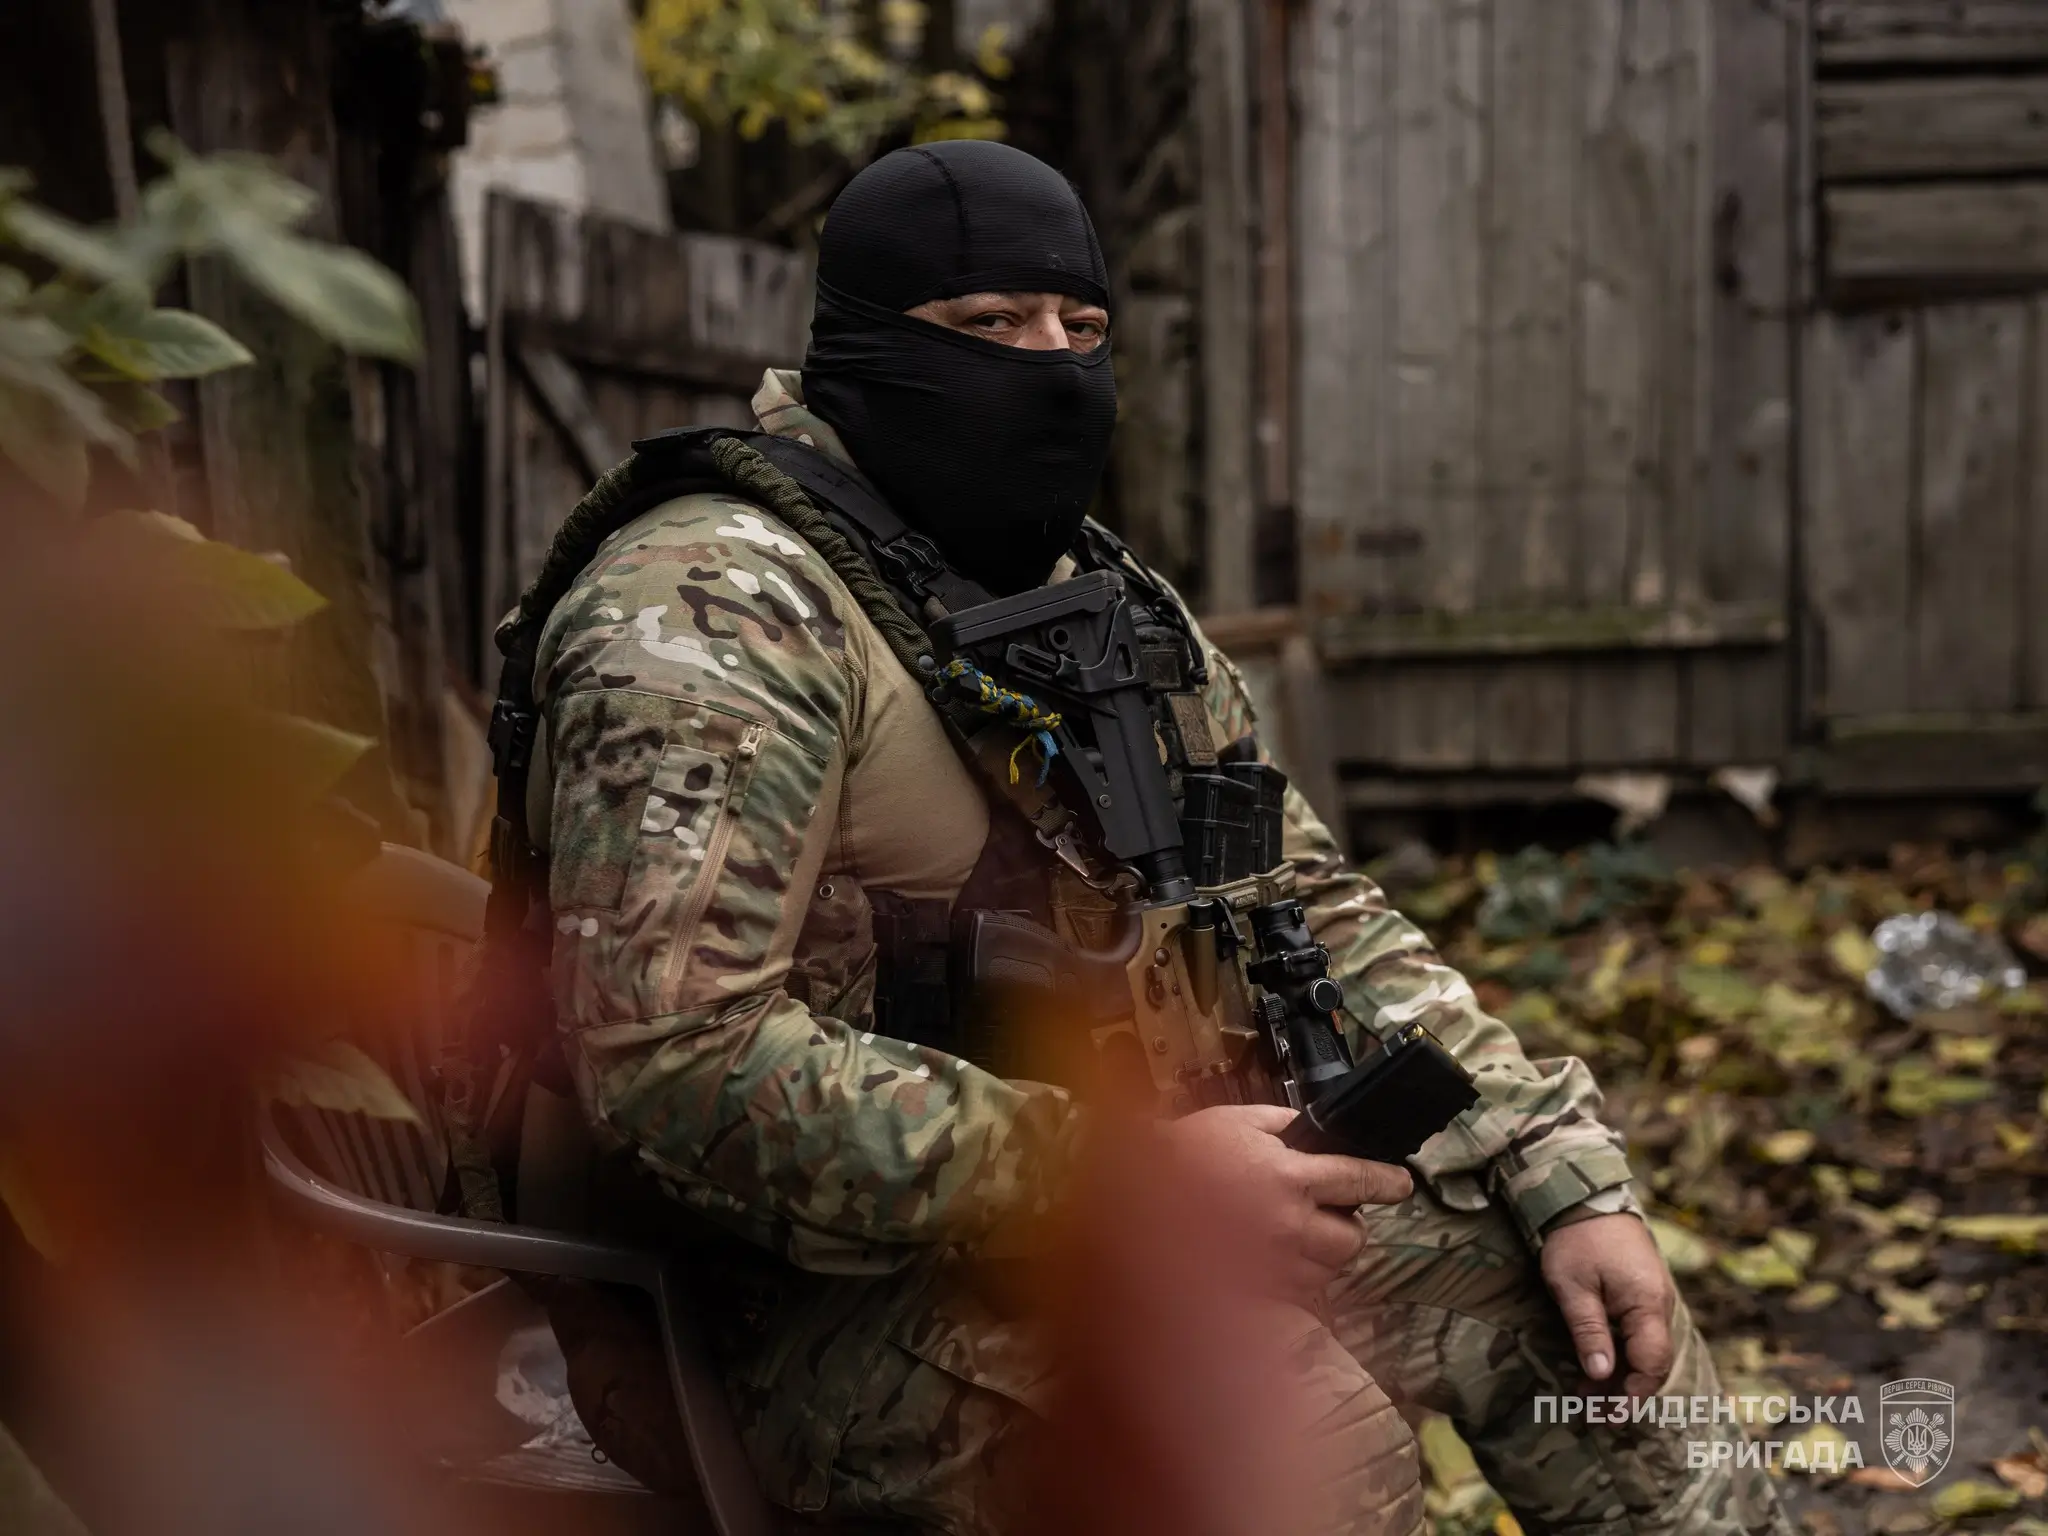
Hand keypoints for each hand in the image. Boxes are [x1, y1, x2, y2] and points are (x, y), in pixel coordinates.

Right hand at [1161, 1103, 1411, 1302]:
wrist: (1136, 1204)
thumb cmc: (1184, 1153)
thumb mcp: (1235, 1120)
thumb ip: (1282, 1124)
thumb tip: (1310, 1132)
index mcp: (1290, 1177)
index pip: (1358, 1180)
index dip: (1387, 1182)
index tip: (1402, 1184)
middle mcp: (1290, 1225)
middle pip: (1351, 1238)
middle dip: (1348, 1225)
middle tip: (1329, 1212)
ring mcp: (1274, 1264)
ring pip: (1328, 1268)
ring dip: (1322, 1252)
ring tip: (1296, 1234)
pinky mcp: (1256, 1290)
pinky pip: (1296, 1289)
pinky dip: (1295, 1274)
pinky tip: (1273, 1256)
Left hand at [1539, 1213, 1675, 1398]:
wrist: (1586, 1197)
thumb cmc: (1577, 1240)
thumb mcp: (1573, 1287)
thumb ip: (1589, 1330)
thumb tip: (1602, 1375)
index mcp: (1648, 1305)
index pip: (1651, 1364)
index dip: (1632, 1393)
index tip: (1608, 1414)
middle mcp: (1659, 1305)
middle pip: (1650, 1361)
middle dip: (1624, 1391)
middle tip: (1590, 1412)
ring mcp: (1652, 1299)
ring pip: (1644, 1349)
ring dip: (1619, 1374)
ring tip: (1585, 1396)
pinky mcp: (1641, 1293)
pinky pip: (1637, 1333)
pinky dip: (1620, 1353)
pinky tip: (1594, 1365)